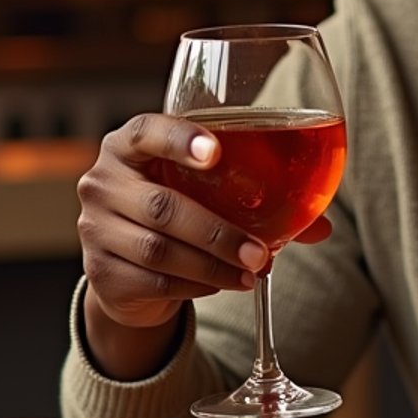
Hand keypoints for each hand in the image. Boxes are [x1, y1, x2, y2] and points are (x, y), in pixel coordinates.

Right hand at [76, 114, 331, 376]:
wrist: (129, 266)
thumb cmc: (181, 209)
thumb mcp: (209, 193)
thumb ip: (263, 200)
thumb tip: (323, 226)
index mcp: (130, 145)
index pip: (147, 131)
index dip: (180, 139)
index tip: (216, 152)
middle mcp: (103, 181)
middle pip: (162, 206)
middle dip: (219, 232)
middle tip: (261, 252)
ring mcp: (95, 229)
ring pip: (160, 250)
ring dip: (214, 266)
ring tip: (252, 274)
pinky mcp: (101, 273)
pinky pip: (155, 282)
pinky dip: (196, 286)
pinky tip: (223, 285)